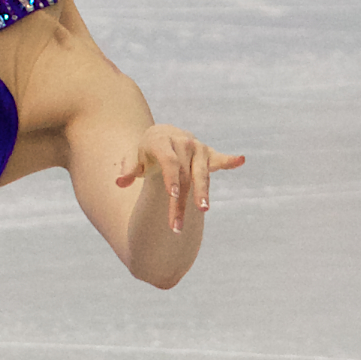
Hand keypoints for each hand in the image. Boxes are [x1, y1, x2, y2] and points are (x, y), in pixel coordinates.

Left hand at [116, 125, 245, 232]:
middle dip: (182, 201)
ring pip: (201, 174)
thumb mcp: (135, 158)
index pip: (169, 163)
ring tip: (203, 210)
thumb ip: (129, 170)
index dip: (171, 179)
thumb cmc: (146, 153)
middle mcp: (183, 142)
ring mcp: (197, 148)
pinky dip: (229, 160)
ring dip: (202, 193)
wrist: (161, 135)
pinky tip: (240, 160)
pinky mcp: (209, 153)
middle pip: (184, 175)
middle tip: (177, 225)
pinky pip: (220, 158)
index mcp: (162, 141)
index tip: (172, 197)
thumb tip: (120, 182)